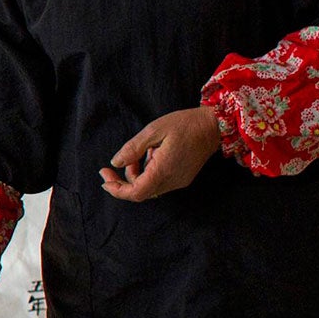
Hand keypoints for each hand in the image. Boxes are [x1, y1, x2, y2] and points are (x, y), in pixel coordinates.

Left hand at [101, 107, 221, 201]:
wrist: (214, 125)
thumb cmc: (185, 124)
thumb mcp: (154, 130)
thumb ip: (133, 148)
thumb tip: (115, 163)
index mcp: (163, 170)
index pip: (136, 193)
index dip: (117, 190)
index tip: (104, 179)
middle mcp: (172, 181)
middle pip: (140, 192)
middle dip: (122, 181)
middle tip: (110, 167)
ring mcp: (179, 182)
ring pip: (149, 188)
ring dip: (136, 175)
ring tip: (139, 153)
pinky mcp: (183, 178)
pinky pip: (159, 183)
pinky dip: (148, 173)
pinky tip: (151, 155)